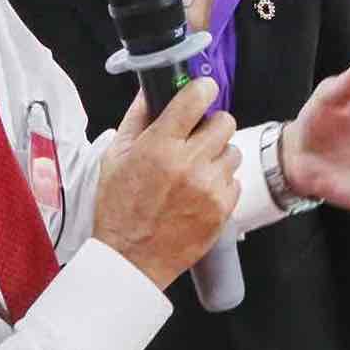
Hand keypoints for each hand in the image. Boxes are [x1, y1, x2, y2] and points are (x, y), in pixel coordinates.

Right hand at [94, 77, 241, 290]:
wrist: (130, 259)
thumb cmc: (119, 209)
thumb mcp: (114, 157)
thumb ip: (136, 119)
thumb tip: (150, 90)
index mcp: (159, 145)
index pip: (196, 98)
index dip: (203, 90)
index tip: (202, 92)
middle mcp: (188, 163)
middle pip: (224, 122)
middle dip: (211, 127)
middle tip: (196, 140)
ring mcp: (209, 187)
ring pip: (232, 151)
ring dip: (218, 157)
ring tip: (195, 172)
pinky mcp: (222, 209)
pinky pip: (235, 181)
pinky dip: (221, 184)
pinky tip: (199, 193)